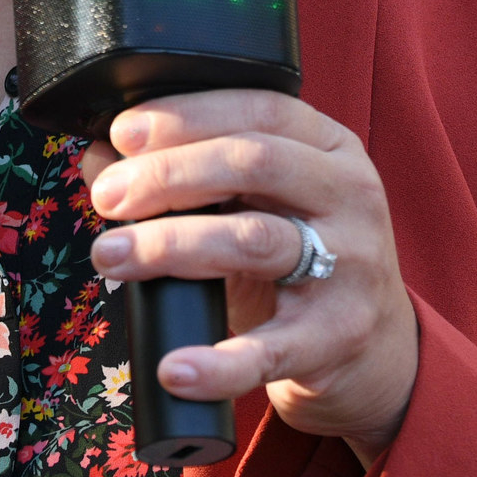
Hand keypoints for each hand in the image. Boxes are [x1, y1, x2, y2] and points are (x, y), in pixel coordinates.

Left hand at [80, 92, 417, 463]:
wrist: (376, 351)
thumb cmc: (300, 261)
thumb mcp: (258, 204)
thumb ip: (190, 173)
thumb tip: (99, 157)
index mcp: (331, 149)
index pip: (261, 109)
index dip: (188, 115)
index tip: (124, 133)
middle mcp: (350, 196)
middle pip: (253, 163)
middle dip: (168, 175)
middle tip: (107, 197)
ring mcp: (351, 266)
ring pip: (254, 240)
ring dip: (169, 245)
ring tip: (110, 256)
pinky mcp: (339, 337)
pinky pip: (272, 349)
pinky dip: (218, 363)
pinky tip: (175, 367)